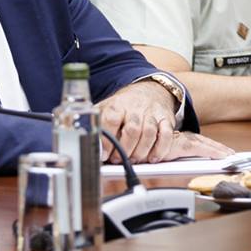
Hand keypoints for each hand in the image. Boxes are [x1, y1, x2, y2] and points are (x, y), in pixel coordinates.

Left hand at [95, 82, 231, 163]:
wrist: (148, 90)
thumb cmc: (124, 106)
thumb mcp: (106, 107)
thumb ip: (96, 122)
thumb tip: (84, 141)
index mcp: (117, 104)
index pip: (111, 119)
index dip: (108, 139)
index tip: (104, 154)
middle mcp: (135, 108)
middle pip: (132, 129)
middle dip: (125, 149)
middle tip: (118, 160)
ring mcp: (152, 113)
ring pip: (149, 133)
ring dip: (141, 152)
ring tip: (133, 160)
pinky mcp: (166, 119)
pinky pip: (166, 135)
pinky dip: (161, 149)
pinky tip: (153, 158)